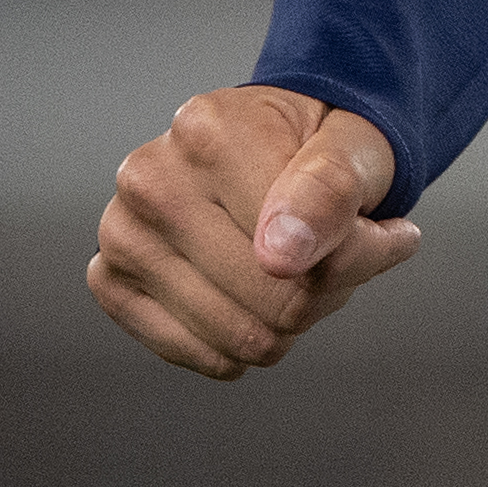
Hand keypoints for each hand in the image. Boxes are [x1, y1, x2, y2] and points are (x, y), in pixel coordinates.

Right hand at [89, 83, 417, 379]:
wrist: (276, 141)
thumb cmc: (322, 145)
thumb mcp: (357, 147)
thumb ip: (332, 188)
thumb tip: (280, 257)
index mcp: (208, 130)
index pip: (305, 251)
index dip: (363, 253)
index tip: (376, 227)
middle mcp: (150, 178)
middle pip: (272, 301)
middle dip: (324, 290)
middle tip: (332, 250)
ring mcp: (121, 232)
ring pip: (238, 338)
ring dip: (288, 321)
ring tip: (294, 267)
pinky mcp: (111, 282)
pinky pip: (200, 356)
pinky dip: (242, 344)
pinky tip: (250, 294)